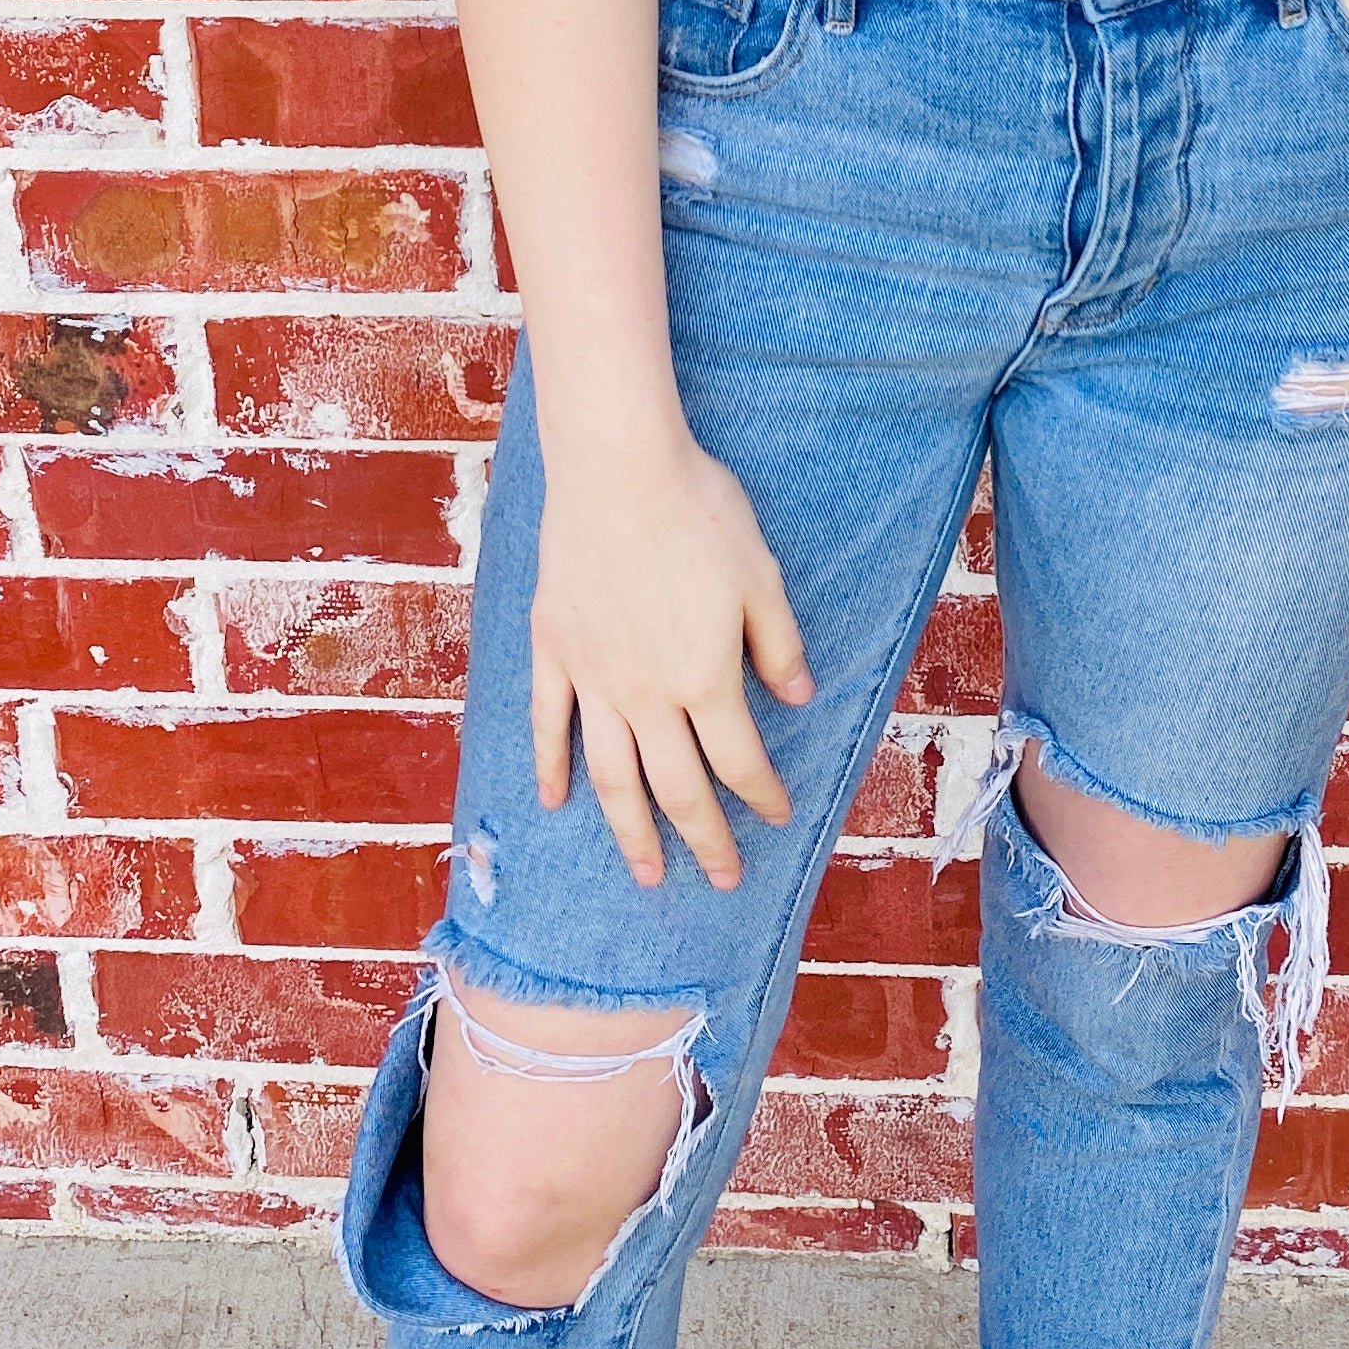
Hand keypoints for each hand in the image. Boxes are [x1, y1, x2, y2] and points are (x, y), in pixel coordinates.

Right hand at [530, 432, 813, 889]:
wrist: (618, 468)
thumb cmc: (700, 513)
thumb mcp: (761, 577)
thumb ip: (778, 645)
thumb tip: (799, 700)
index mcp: (706, 677)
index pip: (738, 760)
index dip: (761, 796)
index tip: (777, 818)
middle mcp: (648, 693)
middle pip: (677, 788)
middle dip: (704, 840)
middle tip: (722, 880)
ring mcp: (594, 677)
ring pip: (612, 777)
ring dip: (632, 833)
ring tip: (648, 874)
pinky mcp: (554, 651)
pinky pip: (550, 725)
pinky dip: (552, 768)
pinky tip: (557, 802)